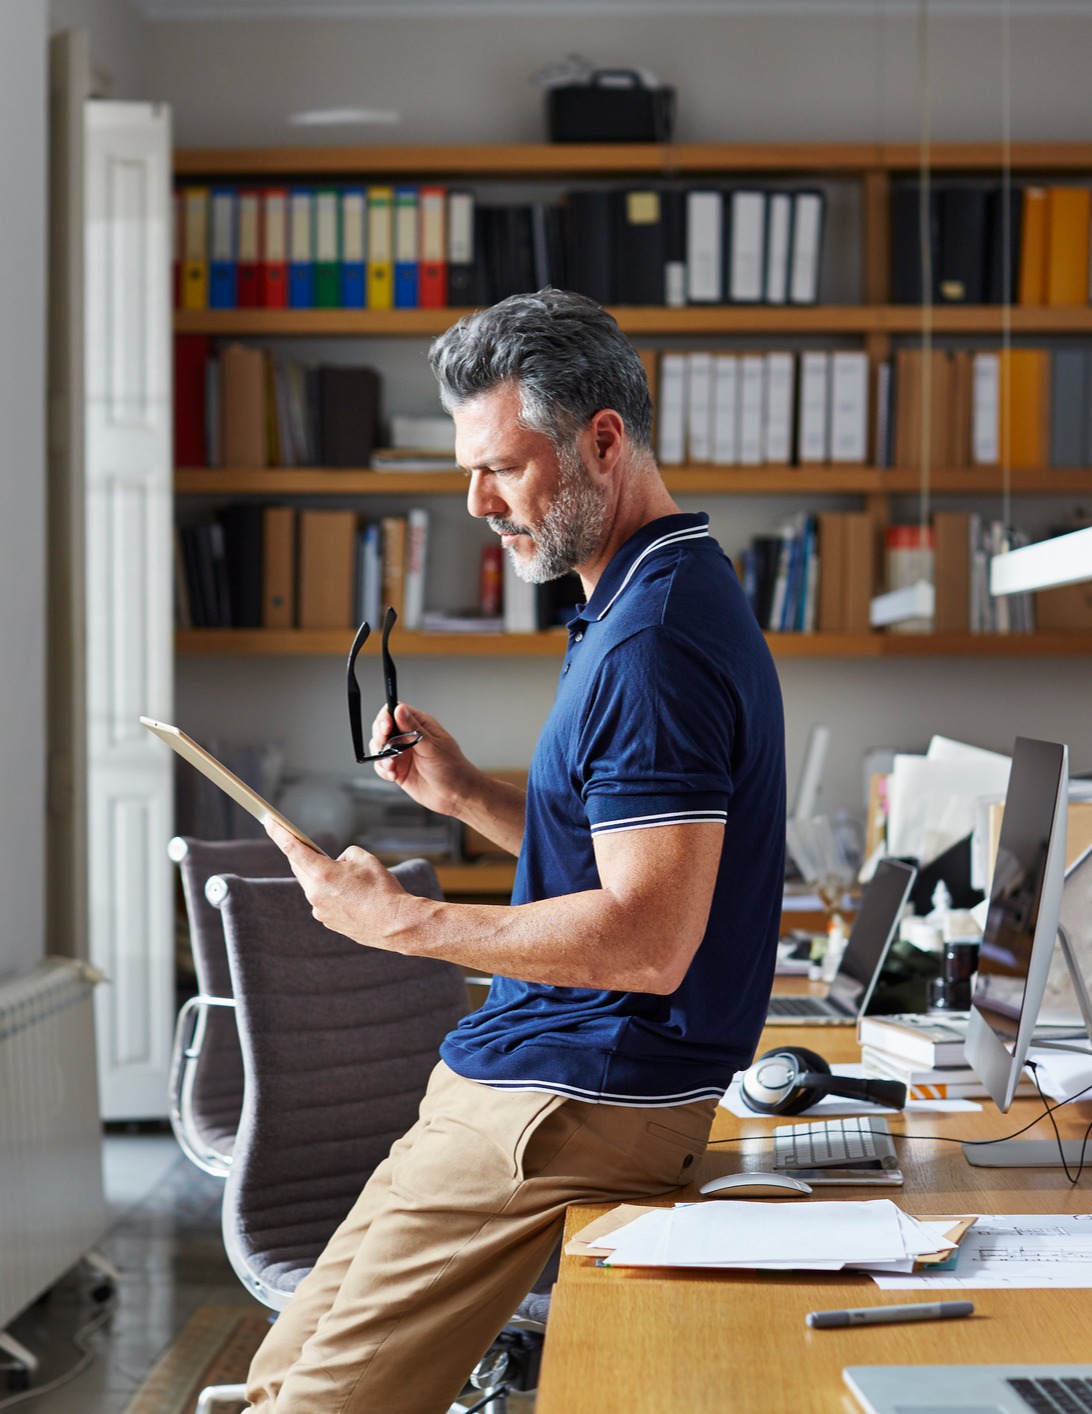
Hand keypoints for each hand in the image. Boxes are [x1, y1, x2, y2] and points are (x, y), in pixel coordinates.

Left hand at [263, 817, 414, 950]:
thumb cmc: (382, 890)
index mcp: (322, 874)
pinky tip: (351, 894)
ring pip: (313, 885)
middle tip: (310, 846)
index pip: (293, 848)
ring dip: (322, 876)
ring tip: (348, 877)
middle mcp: (315, 894)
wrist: (395, 924)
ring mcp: (320, 910)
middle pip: (300, 867)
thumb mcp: (365, 858)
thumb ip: (344, 855)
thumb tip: (337, 864)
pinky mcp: (328, 921)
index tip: (268, 822)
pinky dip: (332, 893)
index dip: (279, 833)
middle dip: (304, 855)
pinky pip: (323, 900)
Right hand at [368, 700, 475, 817]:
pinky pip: (382, 765)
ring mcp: (402, 753)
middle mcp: (409, 737)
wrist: (456, 795)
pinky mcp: (398, 769)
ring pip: (379, 747)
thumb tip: (399, 709)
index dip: (386, 717)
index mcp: (420, 725)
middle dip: (380, 738)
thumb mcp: (432, 746)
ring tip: (392, 766)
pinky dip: (383, 770)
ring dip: (382, 756)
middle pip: (382, 728)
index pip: (395, 711)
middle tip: (385, 748)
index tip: (385, 728)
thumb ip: (413, 729)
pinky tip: (393, 775)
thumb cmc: (452, 768)